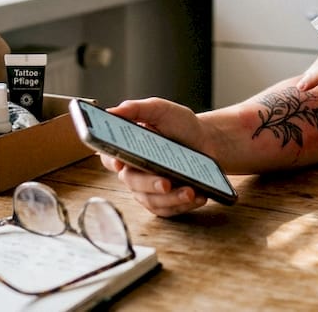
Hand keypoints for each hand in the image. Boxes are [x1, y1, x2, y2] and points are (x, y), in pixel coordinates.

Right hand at [97, 98, 210, 217]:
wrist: (207, 141)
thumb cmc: (181, 125)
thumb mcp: (161, 110)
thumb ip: (137, 108)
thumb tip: (114, 110)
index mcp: (128, 147)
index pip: (110, 156)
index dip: (113, 160)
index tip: (122, 163)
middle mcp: (134, 170)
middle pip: (132, 182)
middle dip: (150, 184)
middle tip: (167, 183)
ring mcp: (148, 188)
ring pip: (150, 200)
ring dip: (171, 198)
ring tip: (191, 192)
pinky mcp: (164, 202)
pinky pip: (167, 210)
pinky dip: (182, 205)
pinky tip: (198, 197)